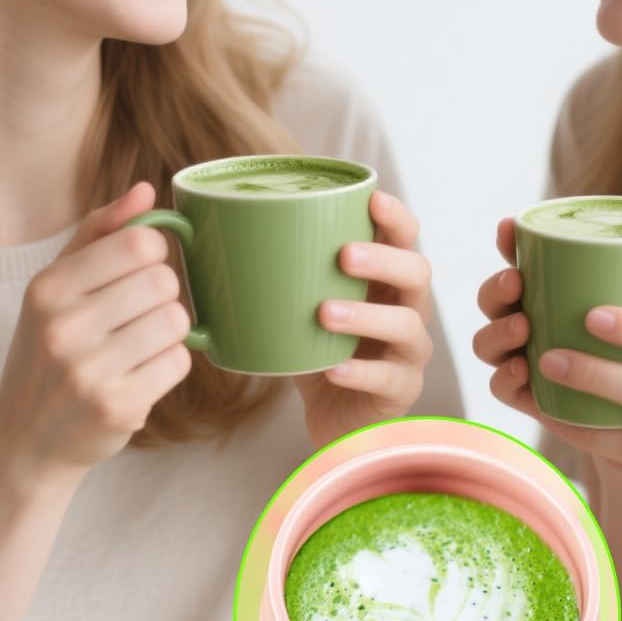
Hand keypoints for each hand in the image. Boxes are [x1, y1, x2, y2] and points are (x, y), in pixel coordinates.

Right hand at [0, 182, 192, 493]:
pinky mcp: (117, 408)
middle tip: (136, 316)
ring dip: (168, 332)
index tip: (138, 271)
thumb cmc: (49, 347)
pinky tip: (139, 374)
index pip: (140, 243)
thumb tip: (146, 190)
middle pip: (165, 281)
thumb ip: (101, 231)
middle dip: (161, 295)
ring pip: (177, 321)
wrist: (27, 436)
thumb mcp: (57, 284)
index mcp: (48, 288)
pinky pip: (179, 363)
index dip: (153, 253)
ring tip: (137, 345)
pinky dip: (168, 366)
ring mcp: (88, 372)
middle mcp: (63, 328)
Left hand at [293, 190, 433, 448]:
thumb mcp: (299, 308)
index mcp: (386, 279)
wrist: (337, 421)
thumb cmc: (317, 351)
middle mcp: (408, 308)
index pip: (405, 237)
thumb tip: (203, 231)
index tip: (373, 199)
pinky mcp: (401, 391)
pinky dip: (360, 372)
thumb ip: (274, 274)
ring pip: (406, 325)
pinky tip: (333, 369)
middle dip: (383, 259)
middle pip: (418, 273)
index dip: (395, 216)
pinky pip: (389, 379)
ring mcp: (409, 352)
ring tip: (324, 313)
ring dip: (366, 315)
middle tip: (344, 255)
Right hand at [472, 217, 547, 417]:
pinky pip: (500, 387)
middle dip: (496, 287)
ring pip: (486, 342)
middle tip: (517, 281)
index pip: (518, 262)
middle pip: (493, 300)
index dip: (506, 242)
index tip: (508, 227)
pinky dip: (505, 376)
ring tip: (523, 326)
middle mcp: (529, 322)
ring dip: (497, 330)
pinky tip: (523, 369)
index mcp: (551, 294)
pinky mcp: (527, 397)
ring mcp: (523, 360)